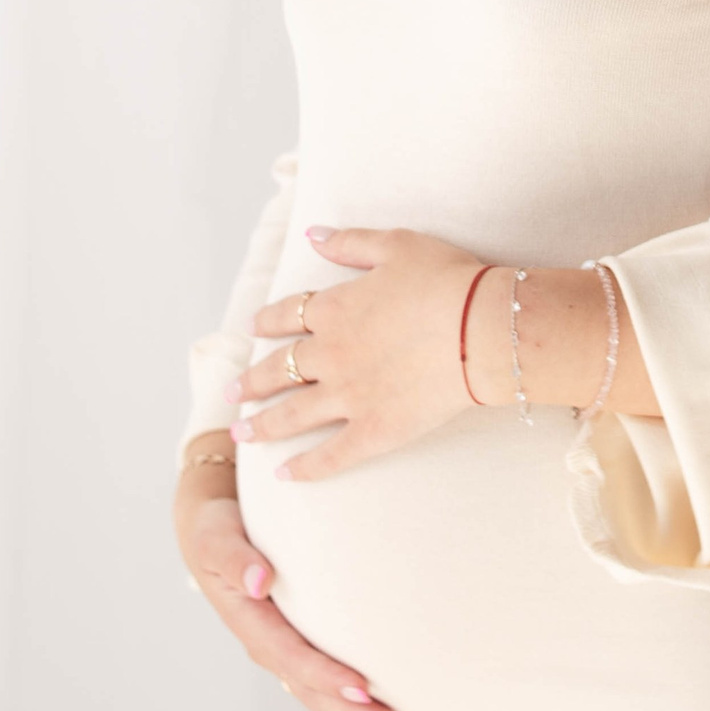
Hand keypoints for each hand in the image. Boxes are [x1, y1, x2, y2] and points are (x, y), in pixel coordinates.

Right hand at [174, 477, 401, 710]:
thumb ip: (234, 558)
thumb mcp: (217, 537)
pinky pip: (323, 683)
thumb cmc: (217, 529)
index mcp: (249, 622)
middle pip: (310, 690)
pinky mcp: (297, 645)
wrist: (212, 528)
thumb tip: (260, 581)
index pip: (290, 655)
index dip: (324, 674)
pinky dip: (350, 705)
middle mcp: (267, 645)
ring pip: (319, 696)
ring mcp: (281, 650)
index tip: (363, 688)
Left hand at [230, 227, 483, 482]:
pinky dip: (305, 467)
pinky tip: (284, 475)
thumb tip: (313, 235)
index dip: (267, 322)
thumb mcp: (396, 245)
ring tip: (240, 434)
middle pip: (279, 370)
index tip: (253, 329)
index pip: (288, 315)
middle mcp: (331, 355)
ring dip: (262, 426)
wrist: (478, 327)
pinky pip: (330, 455)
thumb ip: (350, 242)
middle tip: (231, 393)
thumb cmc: (445, 280)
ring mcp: (348, 396)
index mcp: (334, 310)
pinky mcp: (373, 431)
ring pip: (291, 415)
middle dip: (252, 382)